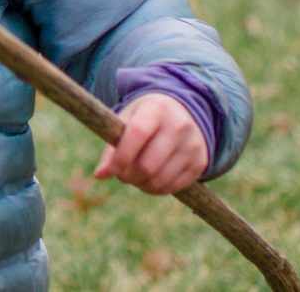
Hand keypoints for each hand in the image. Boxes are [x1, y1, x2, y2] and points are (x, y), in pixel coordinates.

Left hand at [93, 94, 207, 195]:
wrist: (182, 112)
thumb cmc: (146, 118)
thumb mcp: (127, 121)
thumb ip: (112, 147)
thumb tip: (99, 175)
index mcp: (156, 109)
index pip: (137, 133)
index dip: (122, 156)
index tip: (112, 169)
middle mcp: (179, 126)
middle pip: (148, 165)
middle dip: (129, 176)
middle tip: (122, 175)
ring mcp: (192, 145)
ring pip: (160, 180)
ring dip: (141, 185)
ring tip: (135, 177)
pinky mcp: (200, 163)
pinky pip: (174, 187)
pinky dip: (157, 189)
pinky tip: (150, 180)